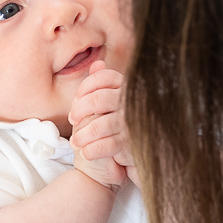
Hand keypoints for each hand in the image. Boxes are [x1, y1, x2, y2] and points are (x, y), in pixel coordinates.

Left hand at [69, 61, 139, 186]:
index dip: (86, 87)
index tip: (76, 101)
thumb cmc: (125, 128)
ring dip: (83, 134)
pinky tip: (87, 153)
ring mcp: (135, 123)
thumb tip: (97, 64)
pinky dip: (93, 150)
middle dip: (80, 110)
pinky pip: (108, 145)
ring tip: (76, 142)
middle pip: (99, 98)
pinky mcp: (134, 144)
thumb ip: (104, 86)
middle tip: (73, 120)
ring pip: (101, 124)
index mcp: (129, 88)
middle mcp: (134, 102)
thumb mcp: (114, 105)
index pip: (104, 77)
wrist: (148, 158)